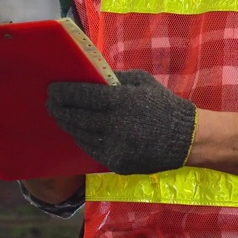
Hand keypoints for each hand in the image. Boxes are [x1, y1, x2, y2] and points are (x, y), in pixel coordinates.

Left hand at [46, 70, 196, 174]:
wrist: (186, 139)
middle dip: (59, 109)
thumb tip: (90, 74)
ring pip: (81, 135)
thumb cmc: (163, 105)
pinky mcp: (117, 163)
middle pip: (76, 117)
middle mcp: (115, 125)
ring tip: (60, 116)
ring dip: (68, 125)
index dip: (64, 93)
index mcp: (120, 101)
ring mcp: (115, 147)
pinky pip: (92, 150)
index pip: (82, 96)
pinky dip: (82, 139)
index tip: (52, 89)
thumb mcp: (141, 82)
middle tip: (50, 103)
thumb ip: (115, 79)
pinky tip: (77, 131)